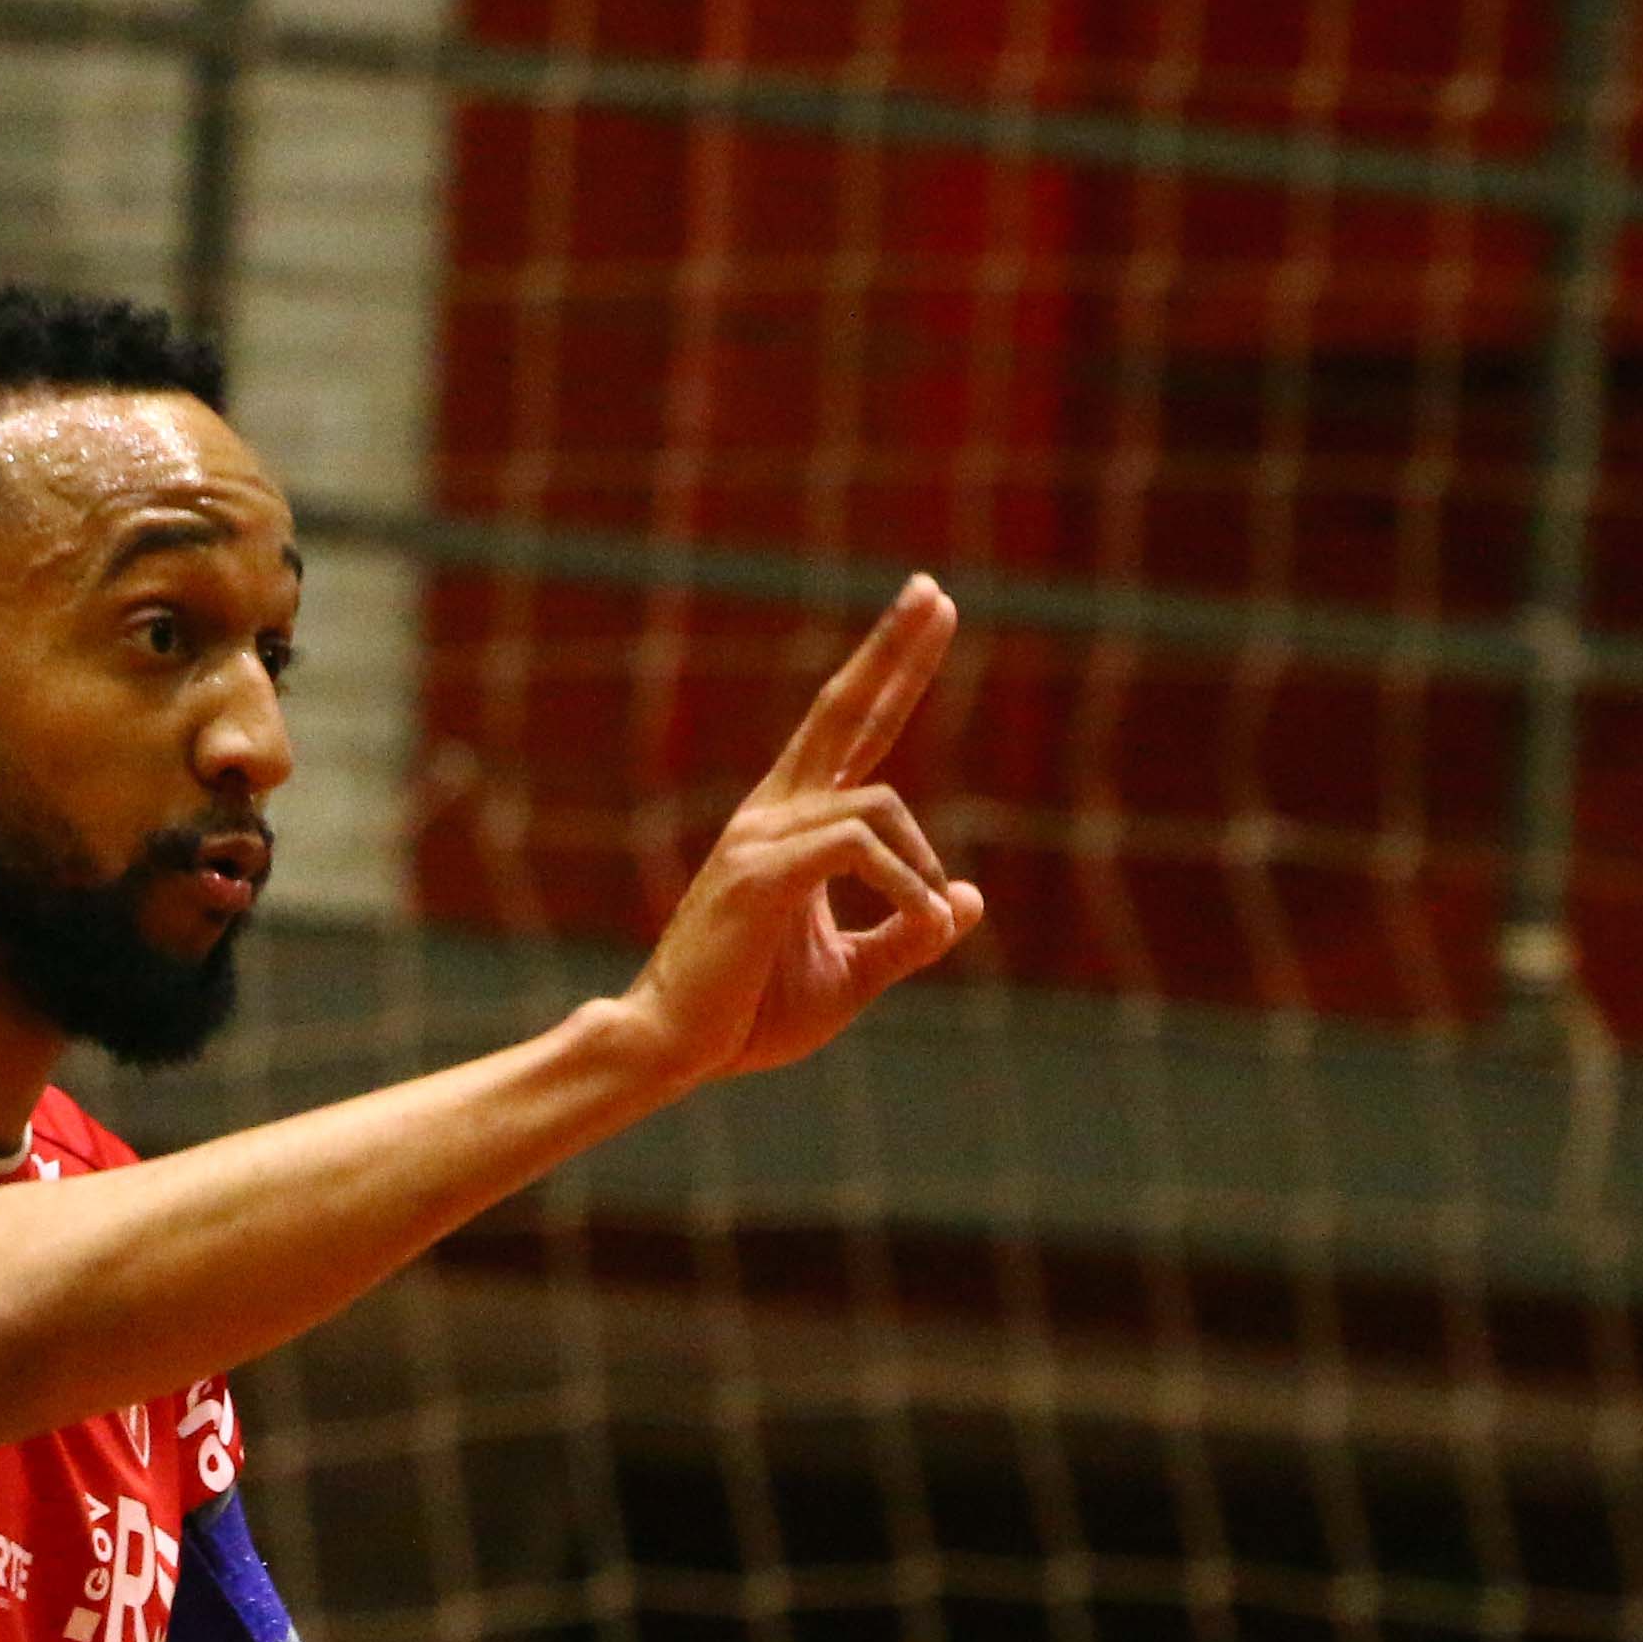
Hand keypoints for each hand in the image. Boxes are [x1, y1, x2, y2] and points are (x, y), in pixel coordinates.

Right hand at [602, 576, 987, 1089]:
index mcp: (789, 826)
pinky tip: (920, 920)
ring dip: (922, 864)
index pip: (851, 732)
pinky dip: (905, 883)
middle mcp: (771, 814)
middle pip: (842, 711)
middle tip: (934, 591)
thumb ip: (908, 935)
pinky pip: (859, 847)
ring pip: (878, 805)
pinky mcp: (762, 871)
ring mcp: (761, 836)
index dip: (891, 671)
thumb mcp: (853, 974)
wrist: (675, 1049)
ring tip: (929, 921)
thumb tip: (968, 900)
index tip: (929, 611)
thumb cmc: (751, 1014)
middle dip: (892, 650)